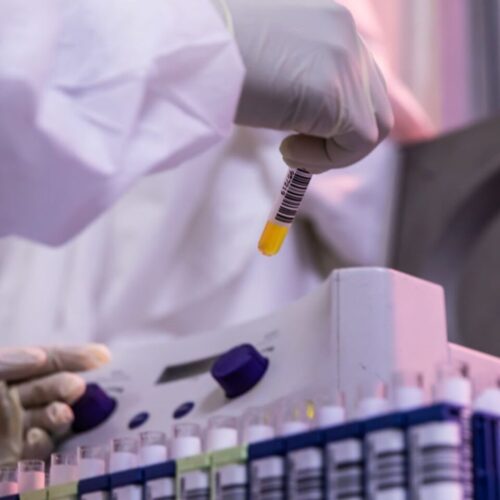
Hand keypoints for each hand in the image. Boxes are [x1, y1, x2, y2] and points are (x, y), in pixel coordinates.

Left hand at [0, 345, 109, 462]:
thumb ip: (8, 362)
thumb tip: (39, 356)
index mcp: (10, 373)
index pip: (47, 360)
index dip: (74, 356)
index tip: (103, 356)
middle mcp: (13, 400)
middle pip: (51, 389)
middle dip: (67, 386)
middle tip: (76, 387)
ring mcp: (13, 430)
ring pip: (47, 419)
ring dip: (58, 415)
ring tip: (62, 415)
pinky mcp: (13, 459)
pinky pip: (33, 451)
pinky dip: (39, 444)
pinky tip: (36, 438)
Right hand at [226, 0, 393, 171]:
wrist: (187, 49)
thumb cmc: (212, 55)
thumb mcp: (269, 56)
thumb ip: (302, 73)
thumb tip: (314, 110)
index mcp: (331, 21)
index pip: (361, 79)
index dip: (340, 117)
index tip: (301, 134)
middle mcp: (347, 34)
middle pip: (376, 103)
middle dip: (342, 137)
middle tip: (297, 147)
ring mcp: (345, 62)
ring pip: (374, 126)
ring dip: (334, 151)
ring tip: (290, 149)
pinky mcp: (334, 93)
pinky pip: (357, 142)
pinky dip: (327, 159)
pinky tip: (287, 150)